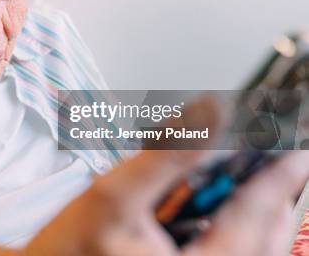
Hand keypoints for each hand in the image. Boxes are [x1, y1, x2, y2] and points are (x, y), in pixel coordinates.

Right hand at [22, 97, 308, 255]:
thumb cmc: (69, 249)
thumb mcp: (113, 194)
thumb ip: (165, 155)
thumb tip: (210, 114)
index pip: (258, 214)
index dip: (281, 172)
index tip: (298, 143)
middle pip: (268, 232)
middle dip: (268, 188)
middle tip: (268, 151)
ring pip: (258, 245)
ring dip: (255, 205)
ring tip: (243, 174)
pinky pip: (240, 253)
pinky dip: (239, 224)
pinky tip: (218, 205)